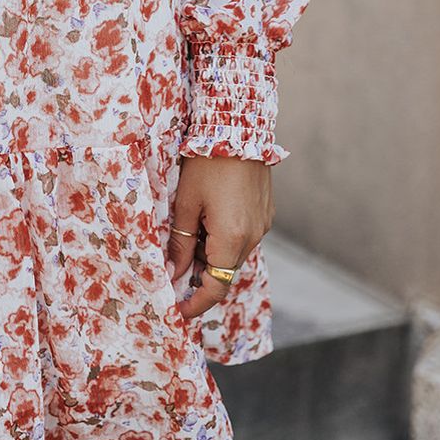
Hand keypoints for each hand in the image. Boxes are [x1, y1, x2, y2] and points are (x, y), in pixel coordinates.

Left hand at [167, 155, 273, 319]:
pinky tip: (207, 219)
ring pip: (234, 254)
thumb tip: (174, 272)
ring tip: (189, 232)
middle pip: (225, 271)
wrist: (239, 128)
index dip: (196, 304)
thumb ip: (181, 241)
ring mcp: (263, 225)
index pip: (216, 288)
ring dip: (212, 254)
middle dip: (200, 275)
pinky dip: (224, 238)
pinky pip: (243, 236)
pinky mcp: (266, 213)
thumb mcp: (185, 203)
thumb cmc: (206, 163)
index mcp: (232, 238)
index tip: (178, 312)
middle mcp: (254, 237)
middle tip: (173, 266)